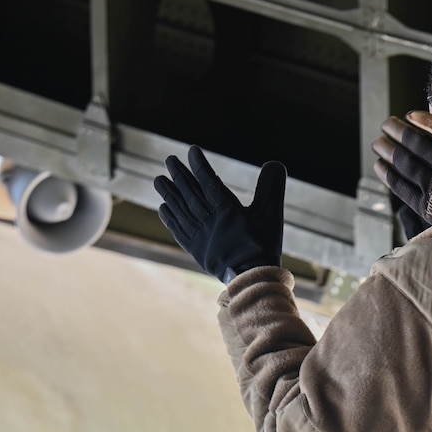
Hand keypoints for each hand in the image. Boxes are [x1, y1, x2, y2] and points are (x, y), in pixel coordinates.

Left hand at [154, 147, 285, 280]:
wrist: (254, 280)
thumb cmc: (264, 245)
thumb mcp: (272, 214)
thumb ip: (271, 187)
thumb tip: (273, 162)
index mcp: (228, 212)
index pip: (209, 183)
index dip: (199, 166)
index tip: (192, 151)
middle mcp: (210, 222)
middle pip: (190, 194)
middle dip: (179, 176)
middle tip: (169, 160)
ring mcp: (201, 237)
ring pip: (181, 211)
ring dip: (168, 194)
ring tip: (158, 180)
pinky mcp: (196, 251)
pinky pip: (179, 232)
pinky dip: (170, 219)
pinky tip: (163, 208)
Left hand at [372, 112, 431, 281]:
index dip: (421, 120)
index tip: (409, 115)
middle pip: (417, 145)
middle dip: (399, 132)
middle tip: (387, 124)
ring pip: (407, 165)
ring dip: (389, 151)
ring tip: (378, 143)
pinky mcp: (430, 210)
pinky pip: (405, 190)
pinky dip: (391, 176)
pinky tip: (380, 167)